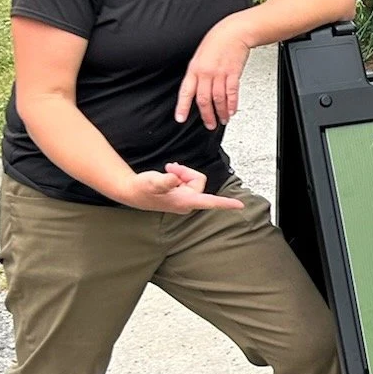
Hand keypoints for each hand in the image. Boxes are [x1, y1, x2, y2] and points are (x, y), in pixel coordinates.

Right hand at [123, 164, 245, 215]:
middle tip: (169, 168)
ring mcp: (186, 199)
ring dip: (181, 172)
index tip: (240, 205)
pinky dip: (179, 175)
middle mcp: (188, 202)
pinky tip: (168, 176)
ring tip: (167, 172)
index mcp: (185, 201)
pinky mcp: (183, 195)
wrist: (133, 191)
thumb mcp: (152, 182)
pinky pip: (188, 179)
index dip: (225, 203)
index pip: (209, 202)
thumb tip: (174, 177)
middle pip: (199, 179)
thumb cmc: (143, 188)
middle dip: (186, 171)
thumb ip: (164, 180)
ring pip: (193, 178)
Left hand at [176, 17, 252, 127]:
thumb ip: (198, 72)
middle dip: (207, 115)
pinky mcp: (233, 74)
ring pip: (218, 99)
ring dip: (221, 112)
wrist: (234, 31)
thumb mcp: (200, 55)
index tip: (181, 118)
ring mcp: (220, 74)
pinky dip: (232, 104)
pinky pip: (231, 93)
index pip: (186, 91)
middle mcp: (206, 73)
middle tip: (209, 124)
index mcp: (195, 68)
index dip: (183, 106)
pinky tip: (232, 110)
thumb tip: (196, 87)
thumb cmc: (218, 40)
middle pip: (204, 99)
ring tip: (222, 120)